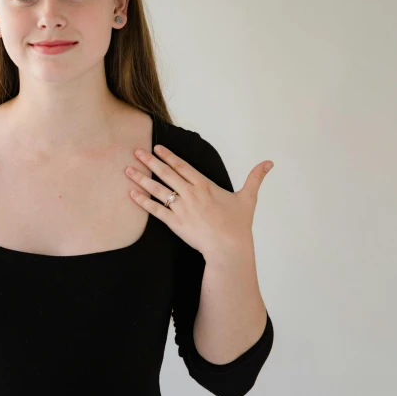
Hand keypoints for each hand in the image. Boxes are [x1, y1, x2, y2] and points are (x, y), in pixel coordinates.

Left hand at [125, 144, 272, 258]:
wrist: (229, 248)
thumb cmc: (238, 225)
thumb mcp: (248, 198)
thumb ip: (255, 178)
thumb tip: (269, 163)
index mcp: (204, 185)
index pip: (182, 166)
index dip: (168, 155)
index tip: (156, 147)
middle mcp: (190, 194)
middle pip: (166, 174)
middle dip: (150, 161)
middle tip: (136, 151)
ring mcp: (181, 208)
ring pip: (157, 190)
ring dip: (141, 179)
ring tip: (128, 170)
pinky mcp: (175, 223)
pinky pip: (155, 210)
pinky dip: (142, 202)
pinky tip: (131, 194)